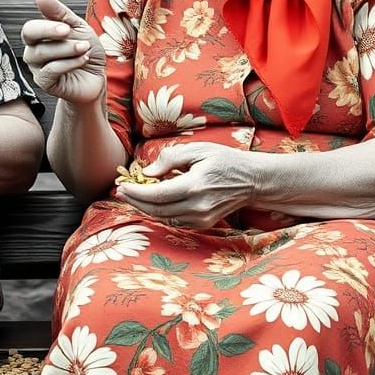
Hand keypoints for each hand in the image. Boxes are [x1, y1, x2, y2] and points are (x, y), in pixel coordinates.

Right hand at [21, 0, 105, 104]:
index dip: (46, 26)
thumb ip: (59, 13)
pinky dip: (69, 63)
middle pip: (31, 38)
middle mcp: (32, 52)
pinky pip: (51, 71)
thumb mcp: (77, 27)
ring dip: (67, 49)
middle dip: (52, 32)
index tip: (66, 25)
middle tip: (70, 32)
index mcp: (38, 37)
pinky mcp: (45, 84)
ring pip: (42, 53)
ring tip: (85, 48)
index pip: (30, 28)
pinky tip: (83, 60)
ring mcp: (37, 69)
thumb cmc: (85, 51)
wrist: (97, 78)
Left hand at [117, 142, 257, 228]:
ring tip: (132, 196)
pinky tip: (151, 202)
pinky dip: (159, 213)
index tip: (122, 186)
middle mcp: (197, 207)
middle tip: (121, 192)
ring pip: (163, 218)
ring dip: (144, 208)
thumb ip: (170, 159)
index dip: (135, 192)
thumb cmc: (225, 161)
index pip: (156, 195)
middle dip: (135, 201)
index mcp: (194, 186)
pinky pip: (174, 221)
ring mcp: (201, 218)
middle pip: (156, 209)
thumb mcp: (198, 150)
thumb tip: (147, 172)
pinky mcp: (203, 223)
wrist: (252, 180)